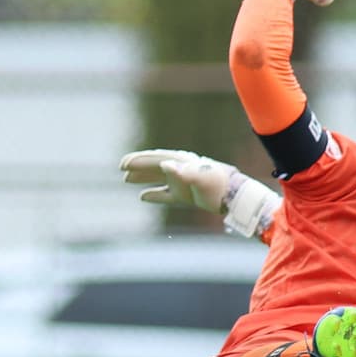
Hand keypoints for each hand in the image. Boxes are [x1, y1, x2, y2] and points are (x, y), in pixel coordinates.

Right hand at [120, 148, 238, 214]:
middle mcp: (180, 170)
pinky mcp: (185, 196)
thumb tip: (164, 164)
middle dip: (138, 166)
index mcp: (182, 162)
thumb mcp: (200, 177)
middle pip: (154, 166)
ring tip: (126, 180)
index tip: (124, 163)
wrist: (234, 198)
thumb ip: (182, 171)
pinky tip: (142, 197)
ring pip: (157, 178)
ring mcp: (182, 183)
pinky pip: (165, 195)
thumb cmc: (217, 185)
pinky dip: (154, 195)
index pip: (156, 158)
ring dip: (142, 178)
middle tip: (121, 169)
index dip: (139, 160)